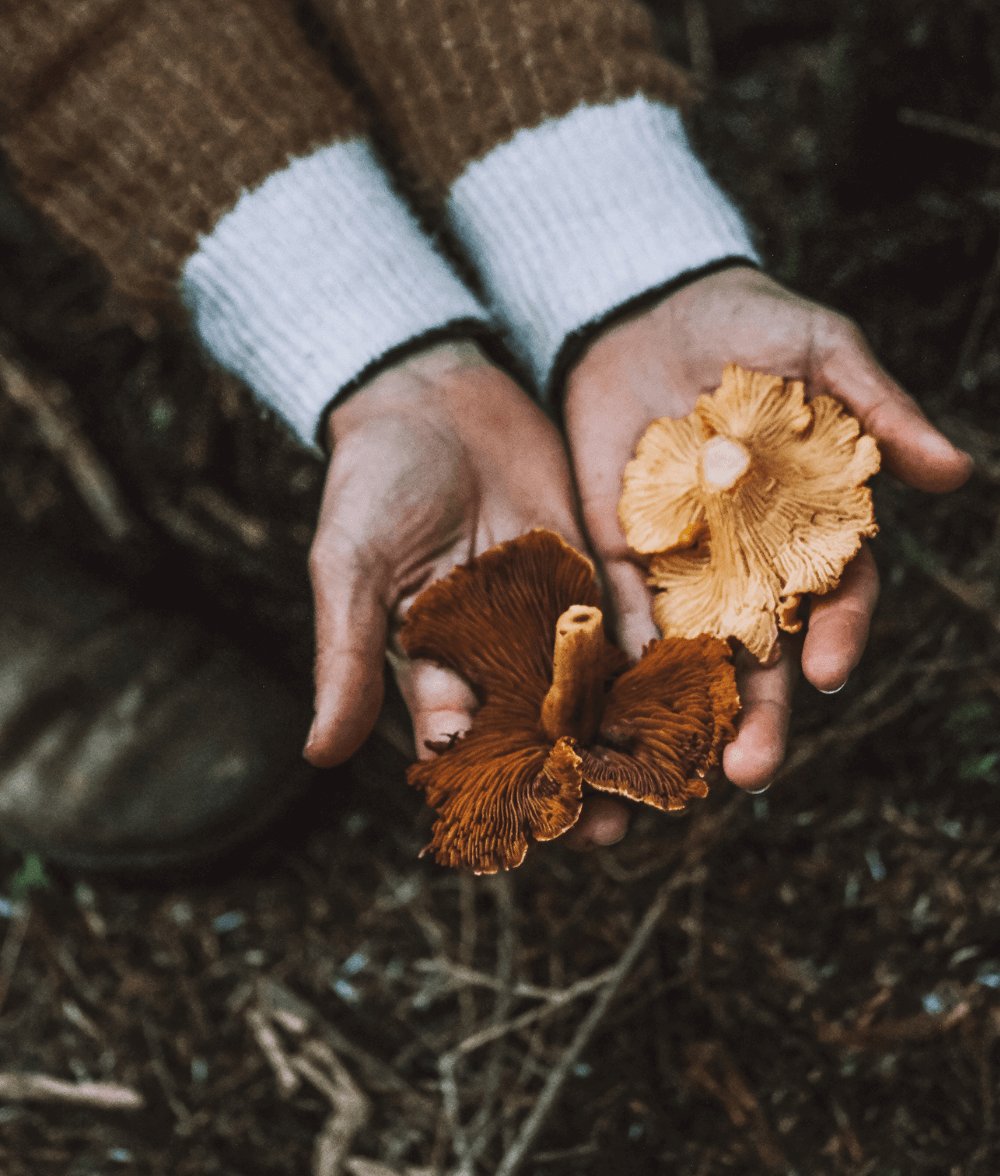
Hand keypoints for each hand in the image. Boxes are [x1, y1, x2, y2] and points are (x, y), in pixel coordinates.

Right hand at [306, 341, 623, 848]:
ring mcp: (545, 614)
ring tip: (659, 780)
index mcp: (432, 667)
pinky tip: (686, 688)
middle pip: (538, 729)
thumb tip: (318, 755)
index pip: (464, 740)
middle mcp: (494, 655)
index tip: (530, 824)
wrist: (431, 396)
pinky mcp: (587, 570)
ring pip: (589, 688)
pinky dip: (652, 654)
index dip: (496, 783)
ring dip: (622, 732)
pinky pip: (624, 619)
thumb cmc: (372, 483)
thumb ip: (349, 657)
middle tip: (612, 826)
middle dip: (573, 776)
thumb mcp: (350, 569)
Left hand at [563, 267, 971, 792]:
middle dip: (761, 713)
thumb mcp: (822, 351)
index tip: (830, 671)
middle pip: (764, 652)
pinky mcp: (618, 547)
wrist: (649, 306)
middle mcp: (753, 560)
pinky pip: (617, 607)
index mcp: (814, 524)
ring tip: (675, 772)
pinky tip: (603, 699)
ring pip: (691, 651)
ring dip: (685, 712)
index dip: (839, 635)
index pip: (837, 596)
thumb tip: (955, 473)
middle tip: (750, 770)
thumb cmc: (752, 324)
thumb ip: (879, 410)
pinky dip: (613, 652)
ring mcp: (683, 561)